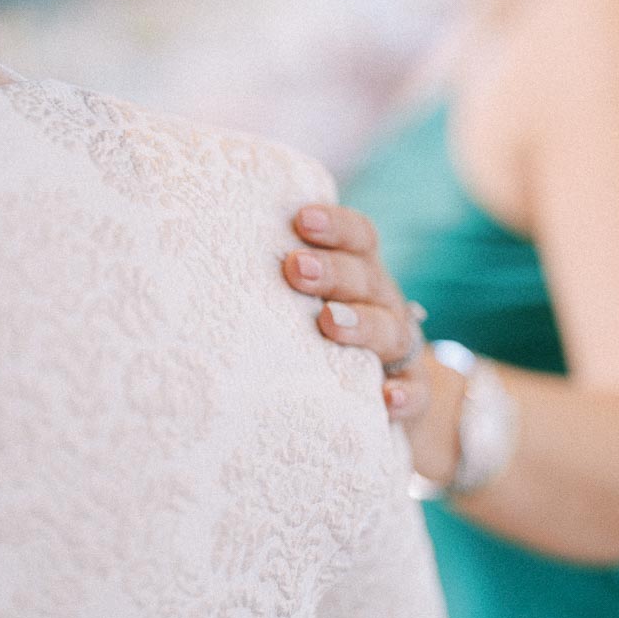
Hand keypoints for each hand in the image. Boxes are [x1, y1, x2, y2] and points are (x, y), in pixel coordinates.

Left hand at [283, 203, 465, 485]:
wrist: (388, 389)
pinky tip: (387, 398)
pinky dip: (404, 394)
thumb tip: (200, 244)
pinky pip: (417, 393)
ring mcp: (399, 347)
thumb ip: (278, 276)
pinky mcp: (412, 391)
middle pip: (365, 278)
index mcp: (359, 271)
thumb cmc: (322, 326)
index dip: (335, 226)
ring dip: (362, 325)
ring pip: (390, 330)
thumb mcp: (308, 298)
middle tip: (294, 268)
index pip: (358, 237)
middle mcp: (382, 302)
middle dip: (332, 271)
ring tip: (330, 323)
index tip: (302, 219)